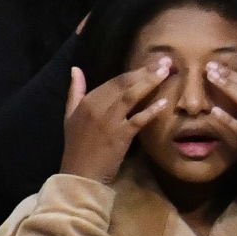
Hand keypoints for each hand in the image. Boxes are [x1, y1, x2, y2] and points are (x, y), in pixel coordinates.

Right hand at [60, 61, 169, 183]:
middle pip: (124, 84)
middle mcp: (96, 108)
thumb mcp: (70, 116)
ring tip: (166, 73)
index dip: (134, 70)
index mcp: (86, 102)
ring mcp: (108, 122)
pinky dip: (152, 110)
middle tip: (166, 61)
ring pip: (130, 96)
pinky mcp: (119, 136)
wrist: (79, 174)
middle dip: (145, 71)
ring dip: (149, 82)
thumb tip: (75, 68)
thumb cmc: (78, 145)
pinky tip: (165, 103)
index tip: (153, 62)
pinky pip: (138, 119)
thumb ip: (74, 91)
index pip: (114, 81)